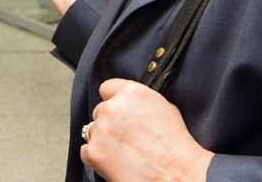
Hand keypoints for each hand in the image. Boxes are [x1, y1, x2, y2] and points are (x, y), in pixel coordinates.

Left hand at [81, 79, 212, 181]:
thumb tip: (131, 104)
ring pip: (92, 131)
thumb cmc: (174, 146)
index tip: (116, 109)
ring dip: (103, 140)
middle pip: (100, 111)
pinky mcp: (94, 152)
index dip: (112, 100)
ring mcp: (101, 130)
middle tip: (125, 137)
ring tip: (123, 151)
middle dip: (109, 123)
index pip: (107, 88)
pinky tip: (115, 161)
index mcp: (130, 93)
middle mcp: (113, 108)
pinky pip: (86, 151)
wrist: (175, 173)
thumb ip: (141, 101)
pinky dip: (97, 156)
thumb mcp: (164, 108)